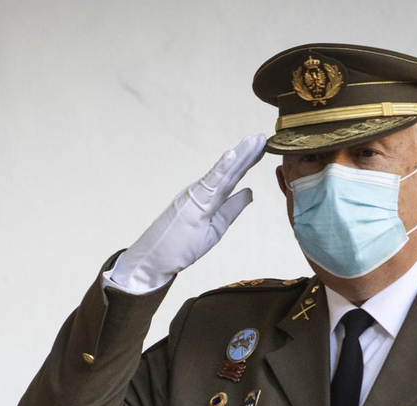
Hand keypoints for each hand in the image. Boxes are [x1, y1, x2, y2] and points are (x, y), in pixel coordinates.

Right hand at [106, 134, 267, 294]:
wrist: (154, 259)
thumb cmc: (181, 244)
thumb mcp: (217, 227)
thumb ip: (232, 208)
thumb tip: (250, 192)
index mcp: (210, 197)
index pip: (233, 177)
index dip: (248, 162)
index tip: (262, 146)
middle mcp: (203, 191)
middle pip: (230, 171)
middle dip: (247, 153)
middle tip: (262, 136)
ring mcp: (196, 194)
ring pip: (222, 173)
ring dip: (238, 156)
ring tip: (253, 140)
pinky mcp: (190, 202)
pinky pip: (208, 184)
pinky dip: (220, 169)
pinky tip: (231, 155)